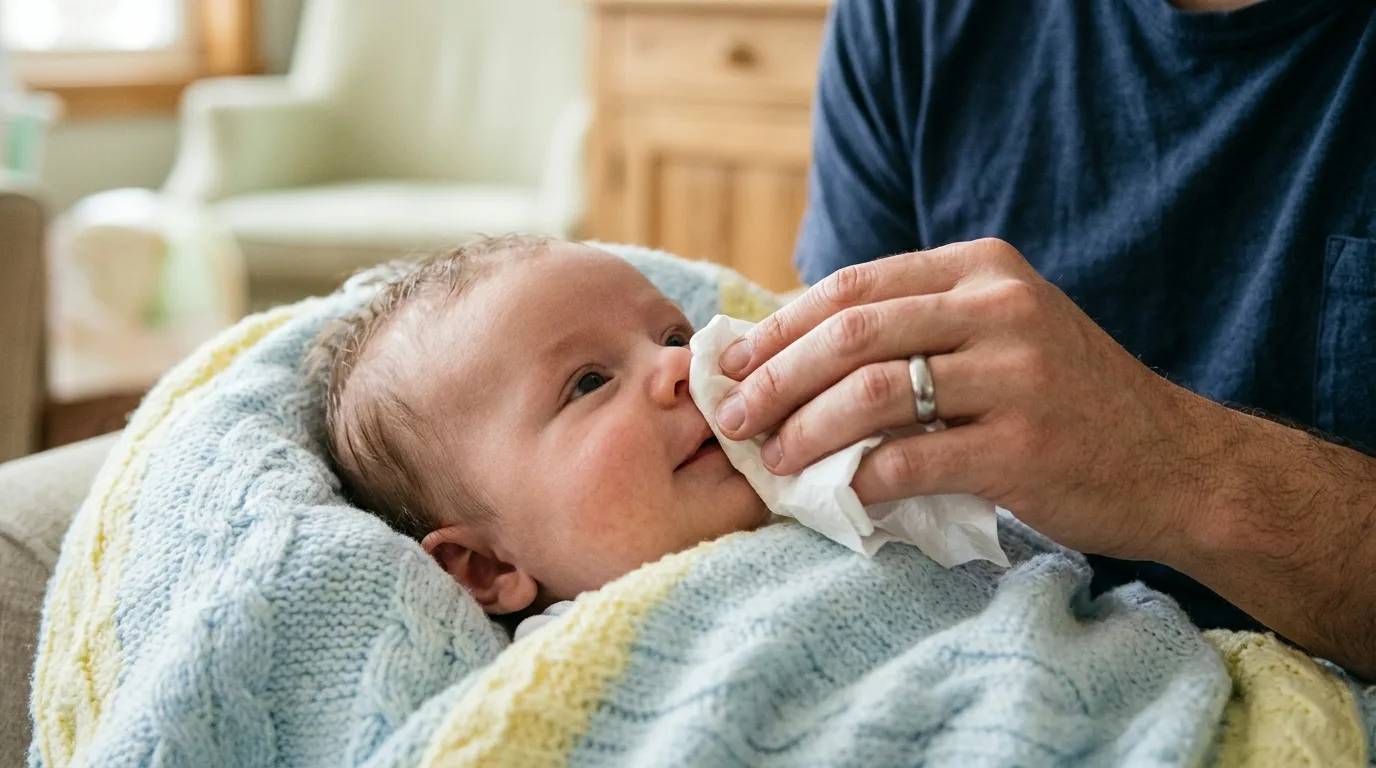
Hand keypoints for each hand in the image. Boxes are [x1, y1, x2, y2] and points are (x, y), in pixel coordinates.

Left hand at [713, 238, 1228, 560]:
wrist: (1175, 462)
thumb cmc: (1067, 399)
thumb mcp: (1003, 331)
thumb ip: (918, 324)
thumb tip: (794, 349)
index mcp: (983, 268)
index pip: (853, 287)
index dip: (780, 326)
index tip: (733, 363)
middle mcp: (1000, 308)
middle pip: (851, 333)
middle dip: (775, 378)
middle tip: (732, 417)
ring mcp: (1017, 376)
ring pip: (871, 392)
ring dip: (805, 430)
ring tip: (773, 461)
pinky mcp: (1024, 447)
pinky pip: (911, 462)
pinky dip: (860, 481)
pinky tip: (838, 496)